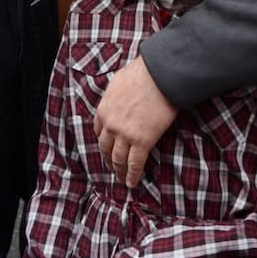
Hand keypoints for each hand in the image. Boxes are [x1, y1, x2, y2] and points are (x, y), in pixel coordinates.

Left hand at [94, 56, 176, 188]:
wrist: (158, 76)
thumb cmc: (142, 74)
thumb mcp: (118, 82)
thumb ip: (115, 96)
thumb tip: (120, 97)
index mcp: (103, 109)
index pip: (98, 130)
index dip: (103, 140)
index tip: (106, 147)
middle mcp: (110, 125)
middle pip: (105, 148)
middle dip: (108, 159)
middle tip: (112, 167)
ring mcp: (125, 135)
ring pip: (118, 159)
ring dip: (119, 170)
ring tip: (121, 179)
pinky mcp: (142, 141)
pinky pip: (135, 163)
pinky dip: (133, 175)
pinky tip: (132, 183)